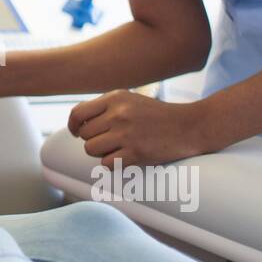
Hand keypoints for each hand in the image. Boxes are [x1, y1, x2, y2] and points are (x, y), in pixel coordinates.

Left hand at [68, 91, 212, 165]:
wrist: (189, 126)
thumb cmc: (156, 114)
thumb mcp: (129, 100)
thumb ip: (104, 107)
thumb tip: (77, 122)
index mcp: (115, 98)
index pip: (78, 113)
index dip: (73, 125)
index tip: (75, 132)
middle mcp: (118, 114)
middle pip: (84, 135)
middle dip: (93, 139)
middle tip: (109, 140)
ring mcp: (126, 134)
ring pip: (91, 150)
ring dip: (101, 152)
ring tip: (117, 148)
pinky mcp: (136, 153)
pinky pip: (106, 164)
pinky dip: (113, 163)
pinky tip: (125, 157)